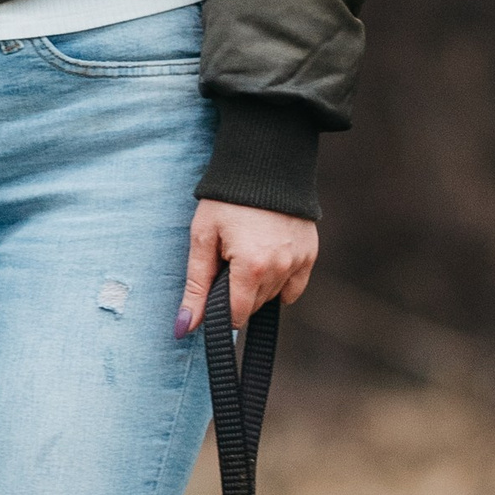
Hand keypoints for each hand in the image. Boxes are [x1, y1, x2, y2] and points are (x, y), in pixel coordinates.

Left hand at [177, 200, 317, 336]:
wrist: (263, 166)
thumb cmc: (225, 202)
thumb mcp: (202, 239)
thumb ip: (196, 287)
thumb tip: (185, 328)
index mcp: (251, 267)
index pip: (236, 314)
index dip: (220, 312)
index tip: (211, 297)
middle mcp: (280, 269)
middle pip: (253, 306)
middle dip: (235, 294)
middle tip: (225, 263)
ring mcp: (298, 262)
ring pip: (272, 296)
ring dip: (256, 287)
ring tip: (245, 254)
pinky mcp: (310, 254)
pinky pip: (293, 287)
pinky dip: (279, 282)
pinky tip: (265, 262)